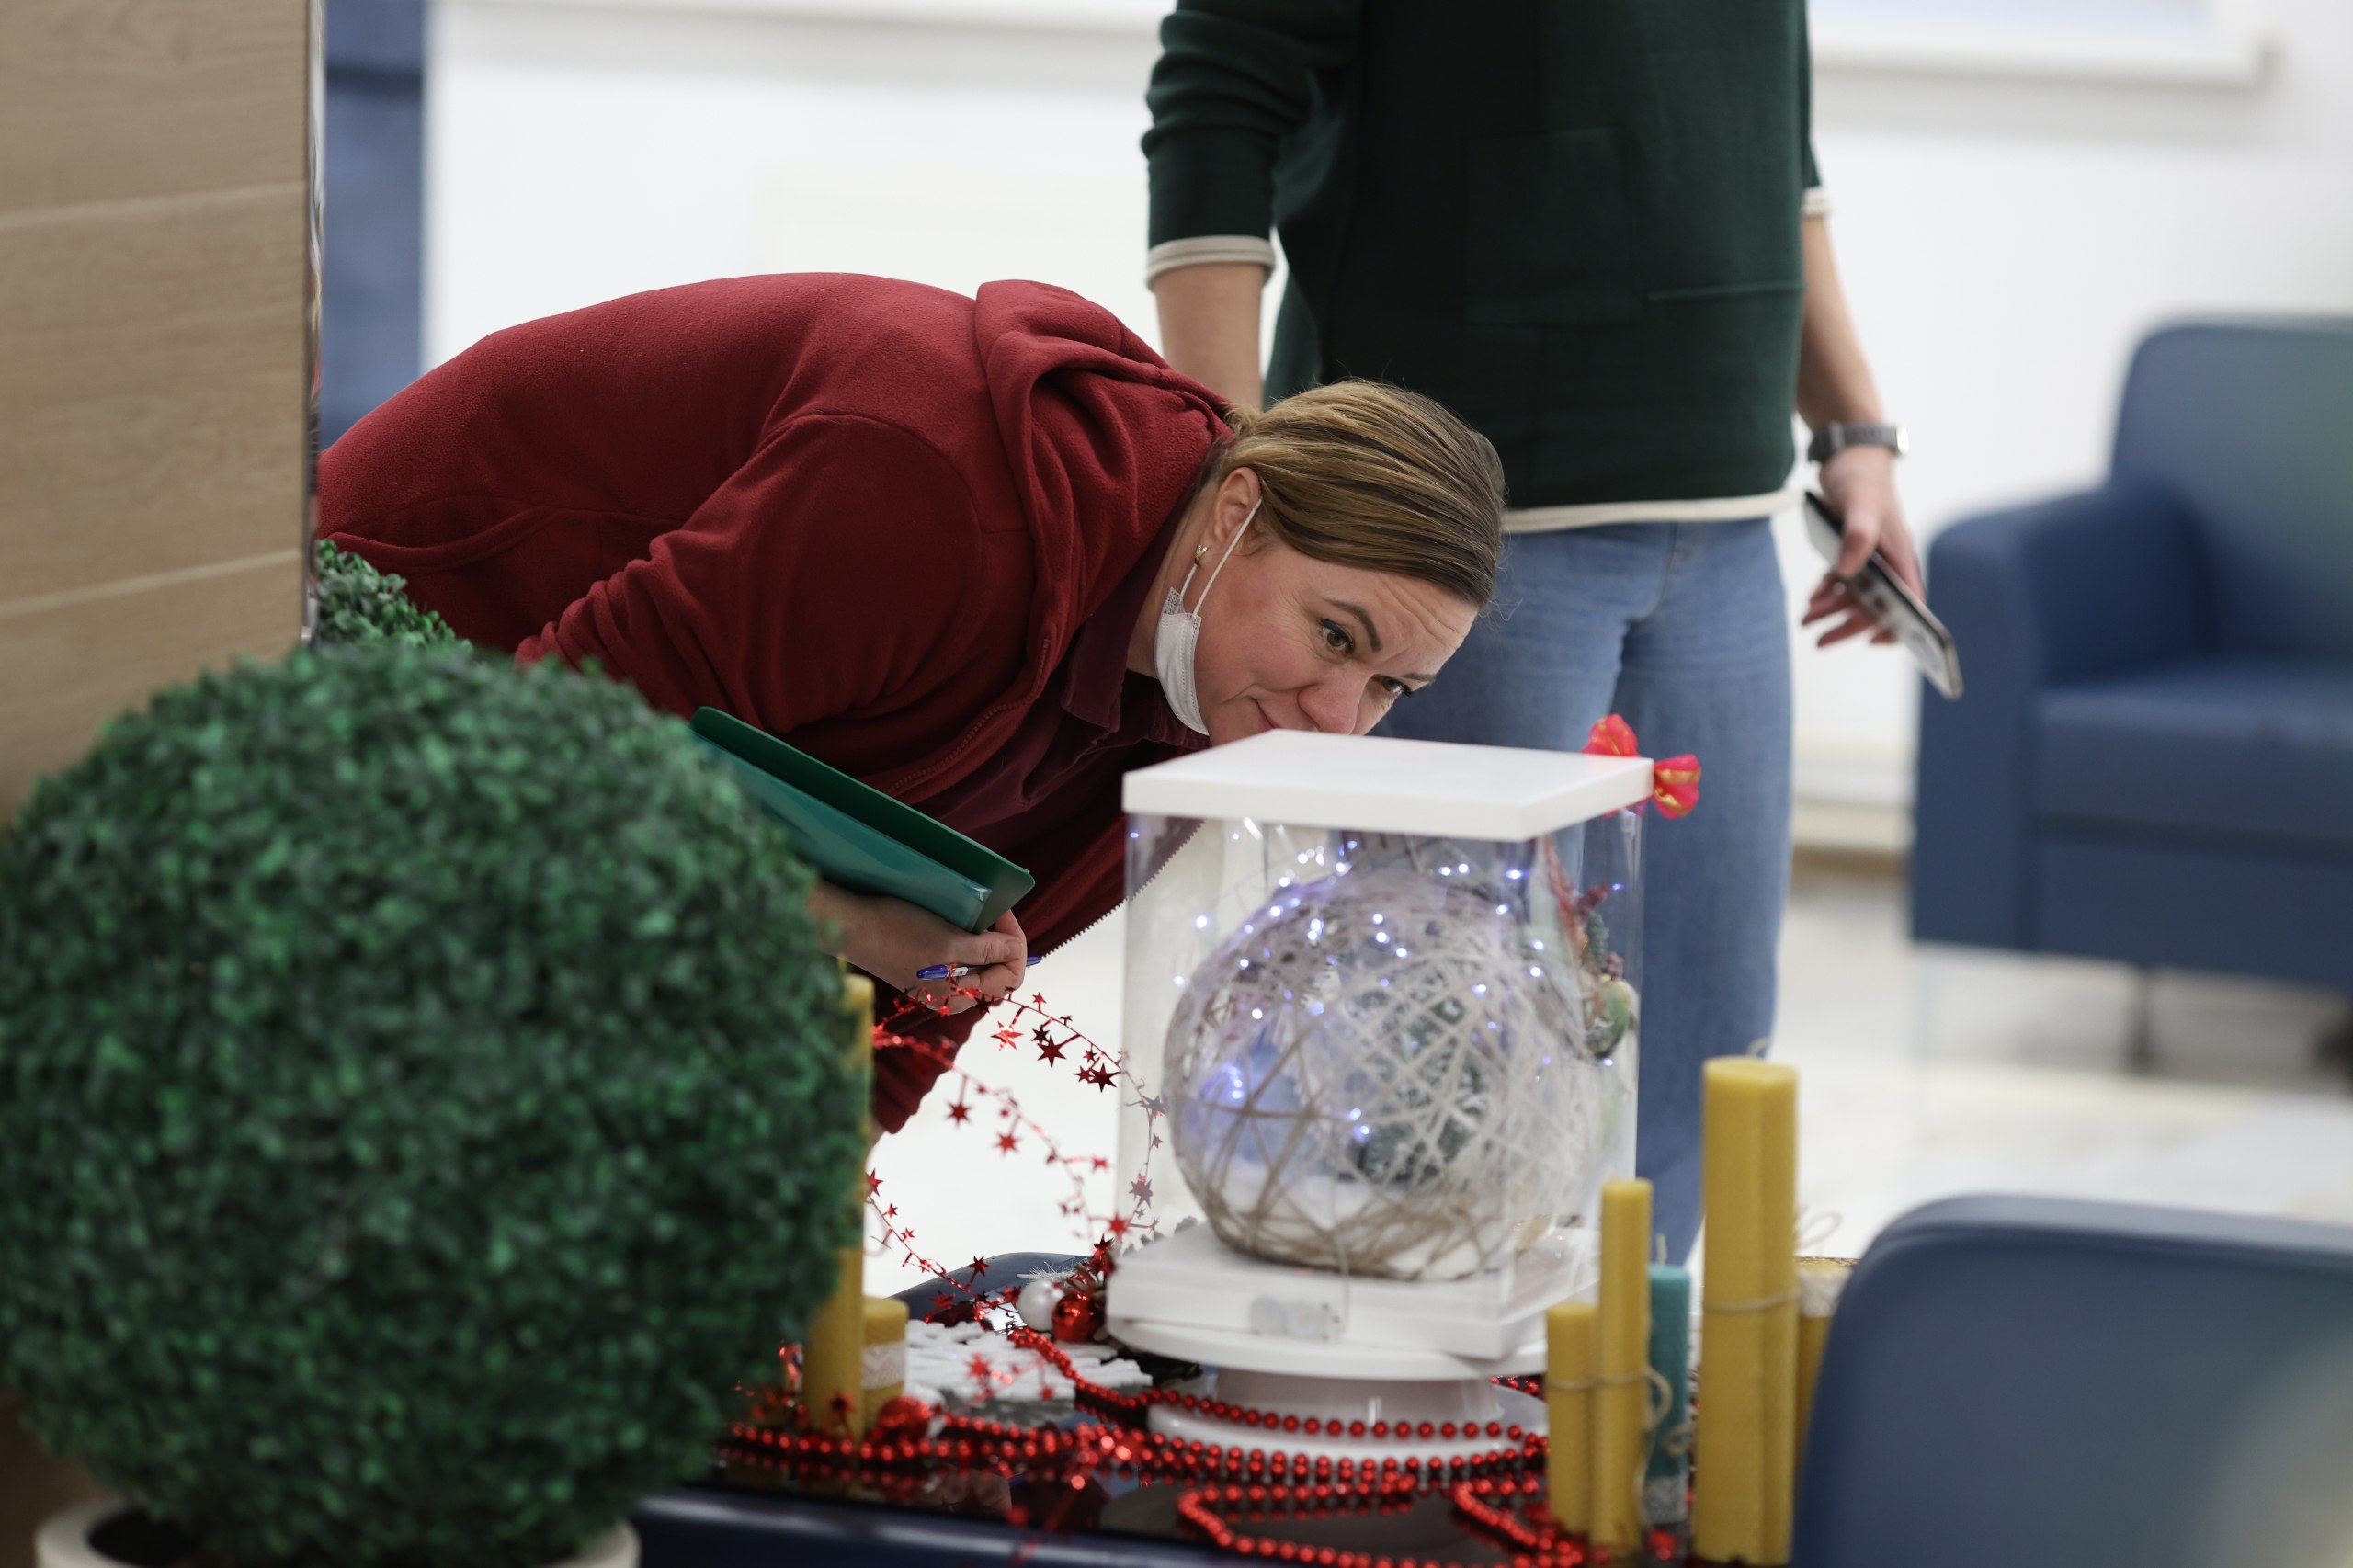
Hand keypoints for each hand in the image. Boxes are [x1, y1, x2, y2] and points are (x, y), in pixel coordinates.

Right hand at [807, 884, 1028, 1014]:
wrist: (854, 928)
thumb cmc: (899, 933)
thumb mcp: (950, 941)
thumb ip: (988, 950)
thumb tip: (1017, 950)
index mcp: (960, 997)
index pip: (1011, 976)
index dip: (1016, 944)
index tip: (1004, 914)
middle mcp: (952, 997)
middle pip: (999, 972)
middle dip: (1005, 941)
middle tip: (997, 911)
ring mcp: (940, 984)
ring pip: (982, 964)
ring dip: (990, 939)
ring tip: (983, 916)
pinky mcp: (928, 969)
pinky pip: (963, 958)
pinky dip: (971, 940)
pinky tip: (964, 923)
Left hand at [1802, 446, 1924, 648]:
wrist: (1849, 456)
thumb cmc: (1862, 478)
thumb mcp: (1859, 504)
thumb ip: (1858, 535)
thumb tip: (1849, 572)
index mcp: (1901, 556)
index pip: (1909, 601)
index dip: (1898, 626)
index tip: (1874, 642)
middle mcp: (1890, 562)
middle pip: (1876, 605)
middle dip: (1848, 626)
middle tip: (1818, 642)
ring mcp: (1872, 559)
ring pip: (1855, 596)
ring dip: (1831, 612)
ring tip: (1805, 621)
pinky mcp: (1853, 552)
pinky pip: (1842, 582)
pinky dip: (1826, 593)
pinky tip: (1810, 600)